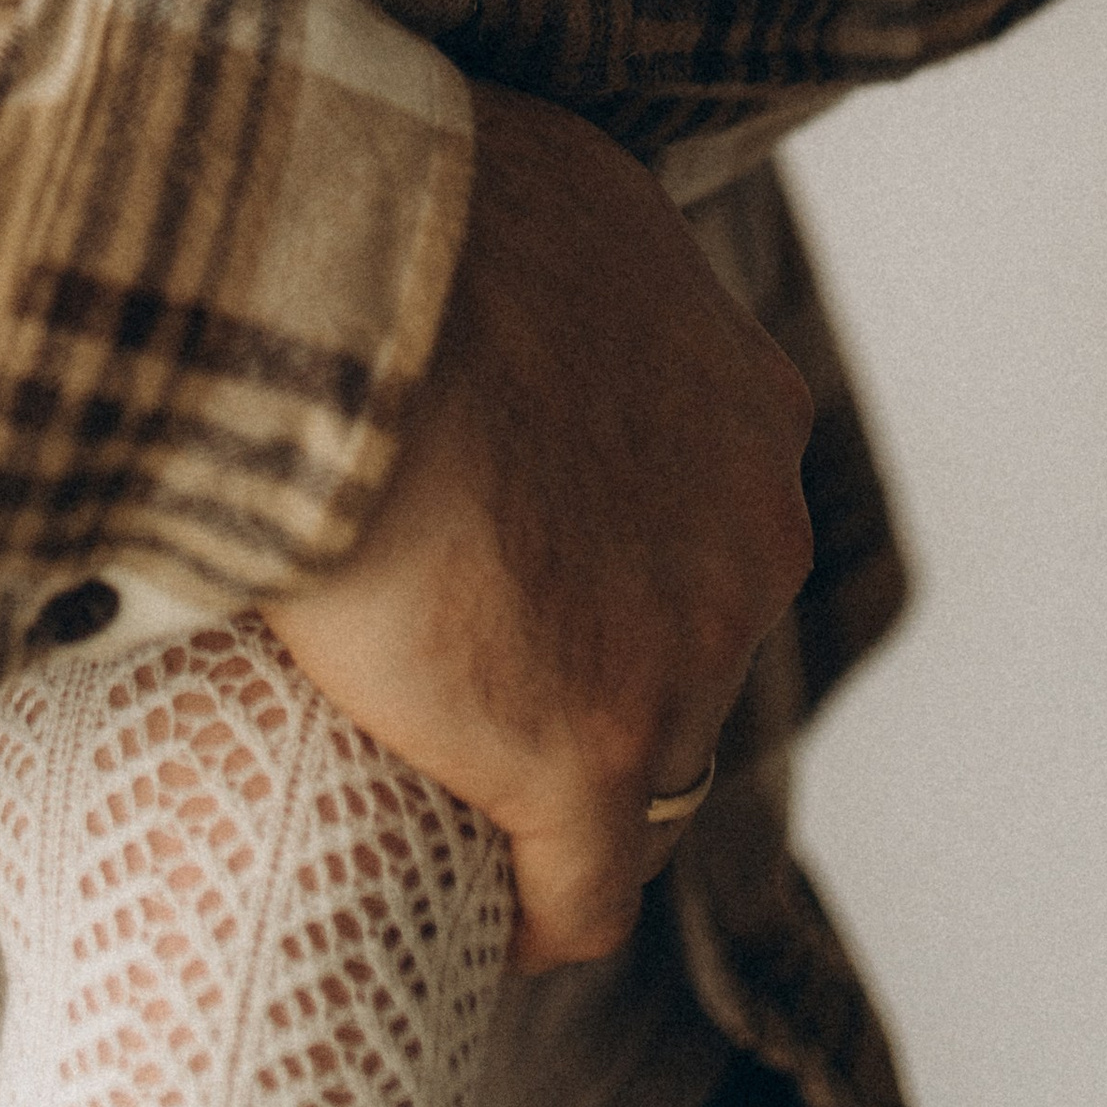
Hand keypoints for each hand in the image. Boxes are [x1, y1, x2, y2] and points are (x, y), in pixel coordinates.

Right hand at [260, 87, 813, 970]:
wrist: (354, 269)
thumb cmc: (417, 204)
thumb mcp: (554, 197)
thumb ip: (576, 264)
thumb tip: (511, 257)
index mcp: (746, 402)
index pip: (707, 525)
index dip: (625, 559)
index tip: (539, 573)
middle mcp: (752, 529)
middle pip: (694, 647)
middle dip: (605, 659)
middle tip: (481, 663)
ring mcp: (685, 649)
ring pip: (648, 771)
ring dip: (562, 773)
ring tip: (462, 779)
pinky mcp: (591, 751)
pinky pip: (585, 889)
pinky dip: (539, 907)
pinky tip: (484, 910)